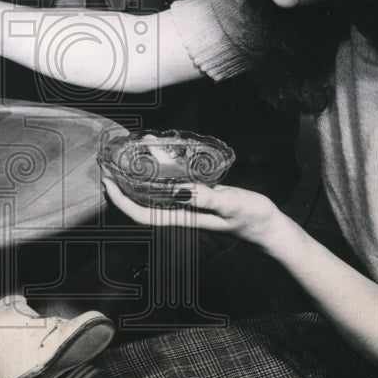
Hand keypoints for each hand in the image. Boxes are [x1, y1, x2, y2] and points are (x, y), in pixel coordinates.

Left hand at [101, 174, 282, 244]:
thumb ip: (208, 198)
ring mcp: (187, 205)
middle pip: (141, 202)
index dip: (121, 200)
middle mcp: (180, 213)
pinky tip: (159, 156)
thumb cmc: (252, 217)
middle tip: (111, 160)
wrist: (269, 225)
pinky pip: (170, 185)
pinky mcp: (197, 197)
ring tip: (130, 151)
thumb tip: (180, 190)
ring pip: (154, 192)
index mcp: (183, 219)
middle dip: (123, 184)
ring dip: (139, 174)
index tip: (108, 181)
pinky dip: (159, 170)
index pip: (141, 214)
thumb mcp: (231, 204)